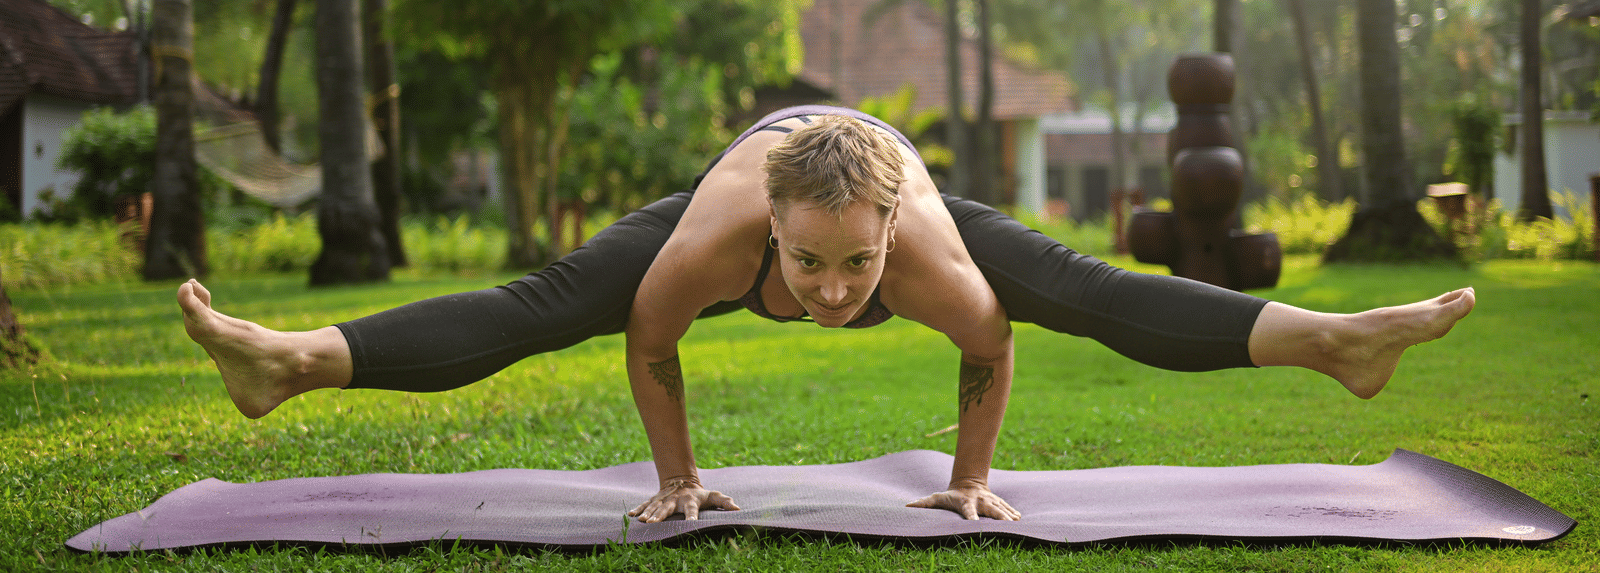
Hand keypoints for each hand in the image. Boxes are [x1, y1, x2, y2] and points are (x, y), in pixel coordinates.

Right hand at [627, 476, 740, 522]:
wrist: (682, 481)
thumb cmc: (700, 494)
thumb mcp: (714, 496)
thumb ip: (725, 502)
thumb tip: (738, 508)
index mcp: (690, 501)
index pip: (692, 510)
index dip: (692, 517)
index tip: (691, 524)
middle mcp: (675, 500)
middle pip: (667, 509)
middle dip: (659, 516)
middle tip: (652, 523)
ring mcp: (664, 499)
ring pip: (654, 507)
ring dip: (648, 514)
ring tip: (641, 521)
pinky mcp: (655, 499)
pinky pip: (645, 504)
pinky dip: (638, 508)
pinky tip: (631, 514)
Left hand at [906, 482, 1020, 520]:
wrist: (968, 483)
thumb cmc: (950, 495)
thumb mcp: (937, 497)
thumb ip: (924, 503)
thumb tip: (907, 506)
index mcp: (965, 503)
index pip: (968, 511)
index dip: (971, 517)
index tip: (974, 524)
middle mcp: (980, 501)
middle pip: (990, 509)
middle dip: (998, 516)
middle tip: (1006, 525)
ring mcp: (990, 501)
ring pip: (1001, 508)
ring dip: (1008, 515)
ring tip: (1016, 522)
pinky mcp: (997, 502)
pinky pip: (1006, 507)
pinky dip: (1012, 512)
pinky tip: (1019, 519)